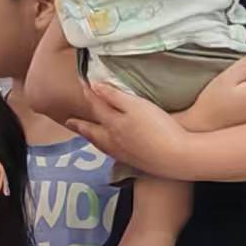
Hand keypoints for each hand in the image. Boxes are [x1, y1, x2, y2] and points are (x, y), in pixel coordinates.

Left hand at [66, 79, 189, 175]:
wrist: (177, 158)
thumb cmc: (158, 128)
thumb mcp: (136, 105)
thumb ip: (114, 96)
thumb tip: (94, 87)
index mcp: (112, 124)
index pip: (96, 106)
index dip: (88, 93)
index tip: (81, 83)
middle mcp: (112, 141)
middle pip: (91, 130)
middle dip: (80, 124)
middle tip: (69, 122)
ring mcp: (122, 153)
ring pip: (100, 144)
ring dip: (90, 137)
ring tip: (86, 134)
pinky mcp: (134, 162)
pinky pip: (110, 152)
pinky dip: (103, 146)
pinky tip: (110, 148)